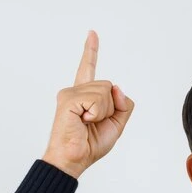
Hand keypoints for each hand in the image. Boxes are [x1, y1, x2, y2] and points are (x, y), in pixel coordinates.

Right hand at [42, 29, 134, 178]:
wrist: (74, 159)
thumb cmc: (90, 144)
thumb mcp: (116, 124)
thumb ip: (123, 105)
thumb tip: (117, 88)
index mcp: (84, 96)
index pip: (88, 69)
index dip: (91, 51)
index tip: (92, 33)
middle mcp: (74, 91)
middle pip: (110, 86)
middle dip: (111, 107)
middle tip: (93, 123)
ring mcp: (69, 93)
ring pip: (106, 92)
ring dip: (104, 111)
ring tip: (87, 123)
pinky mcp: (68, 99)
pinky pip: (97, 100)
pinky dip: (97, 113)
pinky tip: (84, 121)